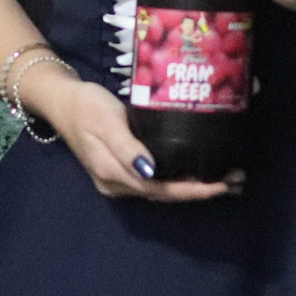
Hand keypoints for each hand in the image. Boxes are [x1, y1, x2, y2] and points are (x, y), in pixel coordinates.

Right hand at [24, 62, 242, 202]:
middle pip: (164, 195)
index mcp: (113, 174)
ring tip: (223, 178)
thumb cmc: (85, 106)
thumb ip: (127, 148)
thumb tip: (151, 172)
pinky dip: (177, 179)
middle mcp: (117, 184)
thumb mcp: (106, 122)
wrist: (61, 100)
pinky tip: (196, 171)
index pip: (160, 190)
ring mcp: (118, 179)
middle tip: (234, 181)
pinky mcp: (122, 169)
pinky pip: (155, 181)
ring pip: (161, 190)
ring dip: (191, 187)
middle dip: (199, 191)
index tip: (220, 185)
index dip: (191, 190)